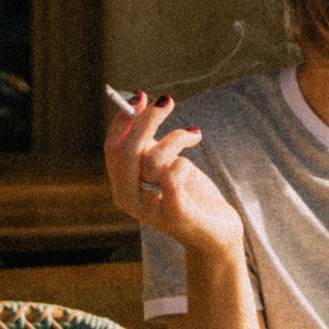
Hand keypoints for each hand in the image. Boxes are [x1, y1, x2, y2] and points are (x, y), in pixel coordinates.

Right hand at [104, 92, 243, 262]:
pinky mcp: (174, 216)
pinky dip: (184, 162)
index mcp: (122, 185)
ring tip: (193, 135)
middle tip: (167, 100)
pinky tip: (194, 158)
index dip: (123, 119)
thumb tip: (140, 100)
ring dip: (176, 138)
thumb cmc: (190, 193)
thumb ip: (148, 141)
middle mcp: (129, 200)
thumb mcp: (164, 163)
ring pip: (153, 159)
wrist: (216, 233)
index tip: (140, 95)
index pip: (112, 147)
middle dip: (146, 120)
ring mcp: (150, 211)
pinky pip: (172, 177)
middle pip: (127, 152)